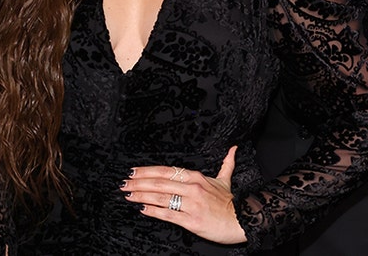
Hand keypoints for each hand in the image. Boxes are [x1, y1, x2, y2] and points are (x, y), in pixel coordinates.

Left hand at [120, 146, 245, 244]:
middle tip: (124, 183)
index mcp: (196, 177)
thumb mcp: (225, 180)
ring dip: (141, 195)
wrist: (243, 220)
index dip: (147, 171)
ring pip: (160, 197)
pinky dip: (153, 211)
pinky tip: (142, 208)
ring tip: (128, 195)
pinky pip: (168, 214)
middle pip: (159, 182)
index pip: (166, 171)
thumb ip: (226, 163)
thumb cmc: (230, 203)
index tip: (134, 172)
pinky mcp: (191, 220)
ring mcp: (191, 204)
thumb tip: (233, 148)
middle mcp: (192, 188)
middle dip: (139, 183)